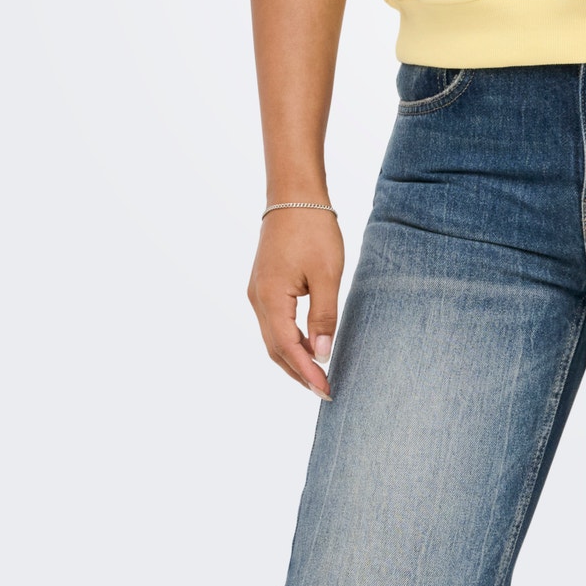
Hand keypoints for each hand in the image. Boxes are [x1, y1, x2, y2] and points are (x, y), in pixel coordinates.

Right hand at [247, 209, 344, 398]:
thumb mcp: (326, 274)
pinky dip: (290, 339)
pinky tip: (308, 343)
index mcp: (271, 298)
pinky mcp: (264, 284)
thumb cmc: (313, 229)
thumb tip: (321, 354)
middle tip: (324, 390)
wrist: (294, 195)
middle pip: (275, 349)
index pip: (289, 348)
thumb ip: (323, 316)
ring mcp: (258, 291)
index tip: (327, 390)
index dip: (307, 373)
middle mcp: (258, 299)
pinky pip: (274, 322)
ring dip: (293, 358)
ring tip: (318, 373)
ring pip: (273, 337)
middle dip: (299, 372)